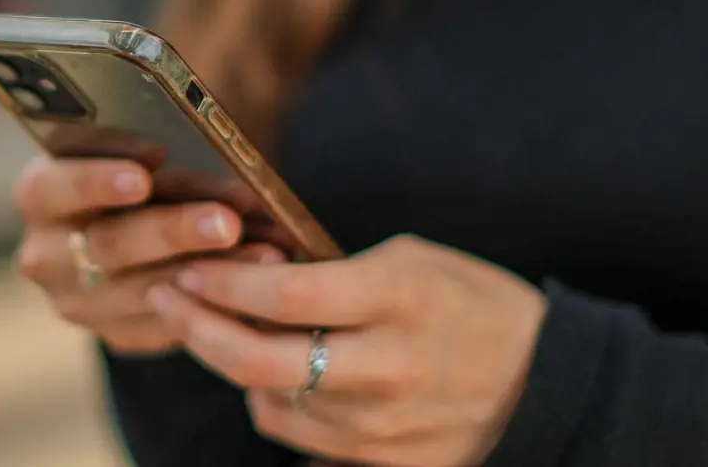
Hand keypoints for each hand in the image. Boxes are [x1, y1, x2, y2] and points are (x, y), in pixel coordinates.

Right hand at [11, 156, 285, 355]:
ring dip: (208, 271)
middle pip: (107, 245)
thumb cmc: (142, 169)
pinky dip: (217, 302)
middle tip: (225, 221)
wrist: (141, 225)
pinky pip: (168, 325)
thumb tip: (211, 146)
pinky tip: (260, 281)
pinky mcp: (119, 333)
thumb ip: (158, 146)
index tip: (151, 161)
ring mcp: (79, 301)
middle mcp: (46, 254)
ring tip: (264, 253)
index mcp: (39, 194)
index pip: (53, 185)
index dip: (99, 176)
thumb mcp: (137, 149)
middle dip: (173, 230)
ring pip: (143, 291)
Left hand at [146, 234, 546, 466]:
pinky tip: (265, 374)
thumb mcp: (410, 261)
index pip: (286, 297)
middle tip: (165, 295)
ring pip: (268, 405)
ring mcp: (382, 426)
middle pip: (261, 363)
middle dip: (197, 328)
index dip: (224, 283)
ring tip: (213, 329)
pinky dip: (271, 404)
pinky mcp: (380, 464)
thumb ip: (333, 270)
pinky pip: (298, 439)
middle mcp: (386, 368)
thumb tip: (249, 274)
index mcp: (398, 300)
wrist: (542, 384)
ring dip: (229, 367)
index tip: (189, 265)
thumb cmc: (470, 303)